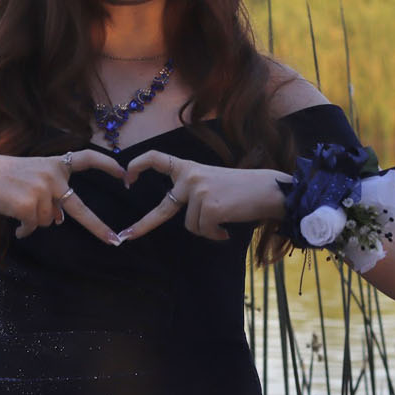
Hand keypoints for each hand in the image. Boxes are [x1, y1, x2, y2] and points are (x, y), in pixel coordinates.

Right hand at [0, 149, 127, 244]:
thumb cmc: (2, 175)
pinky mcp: (29, 206)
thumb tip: (59, 221)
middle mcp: (54, 176)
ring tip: (15, 203)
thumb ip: (50, 194)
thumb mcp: (32, 177)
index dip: (108, 166)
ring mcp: (42, 191)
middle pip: (80, 209)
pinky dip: (24, 229)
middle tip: (115, 241)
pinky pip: (33, 227)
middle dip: (99, 227)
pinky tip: (12, 218)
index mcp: (56, 164)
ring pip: (48, 221)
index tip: (125, 174)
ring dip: (34, 219)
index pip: (88, 159)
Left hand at [118, 151, 285, 242]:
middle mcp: (190, 177)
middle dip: (143, 225)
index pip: (156, 159)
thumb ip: (192, 191)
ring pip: (191, 226)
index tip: (125, 177)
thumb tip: (181, 215)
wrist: (269, 190)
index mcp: (189, 168)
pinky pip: (204, 231)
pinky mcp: (209, 208)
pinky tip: (227, 226)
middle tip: (126, 236)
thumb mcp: (212, 180)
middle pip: (163, 207)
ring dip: (207, 228)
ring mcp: (198, 192)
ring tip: (225, 218)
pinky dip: (216, 234)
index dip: (138, 166)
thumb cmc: (243, 188)